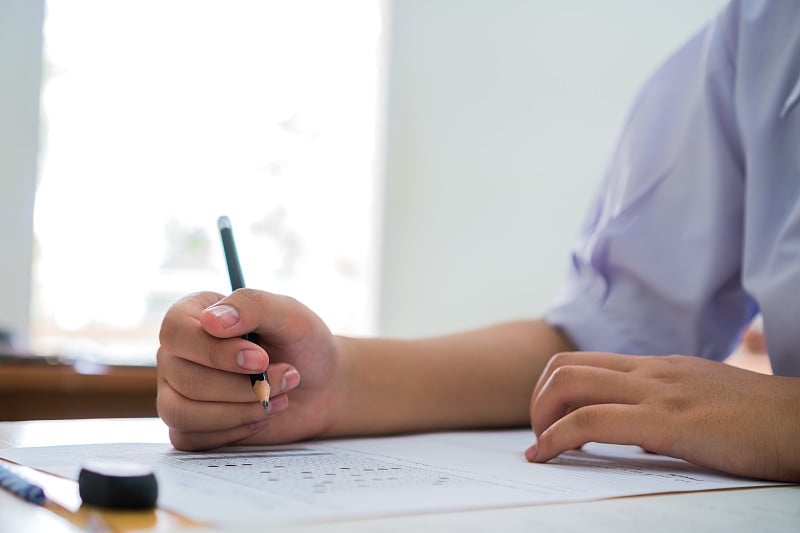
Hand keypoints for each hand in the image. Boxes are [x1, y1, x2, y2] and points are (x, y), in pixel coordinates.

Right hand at [157, 289, 341, 449]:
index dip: (215, 351)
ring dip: (237, 411)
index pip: (176, 332)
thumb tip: (210, 321)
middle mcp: (178, 353)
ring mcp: (177, 391)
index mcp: (192, 315)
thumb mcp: (289, 314)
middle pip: (184, 377)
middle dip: (242, 386)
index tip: (260, 359)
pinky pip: (190, 438)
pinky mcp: (188, 426)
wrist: (320, 386)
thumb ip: (253, 306)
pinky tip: (261, 415)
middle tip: (287, 377)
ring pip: (181, 411)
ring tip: (277, 399)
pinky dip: (233, 431)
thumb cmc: (301, 344)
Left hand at [526, 352, 799, 481]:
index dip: (553, 389)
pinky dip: (555, 439)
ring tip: (540, 449)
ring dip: (539, 416)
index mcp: (657, 367)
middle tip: (539, 435)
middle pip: (564, 366)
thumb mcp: (700, 402)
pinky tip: (548, 457)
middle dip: (537, 401)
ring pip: (568, 384)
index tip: (547, 420)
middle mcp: (649, 371)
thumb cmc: (758, 421)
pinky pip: (589, 422)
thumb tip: (633, 429)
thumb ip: (663, 406)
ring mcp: (656, 391)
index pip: (584, 361)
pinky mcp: (665, 421)